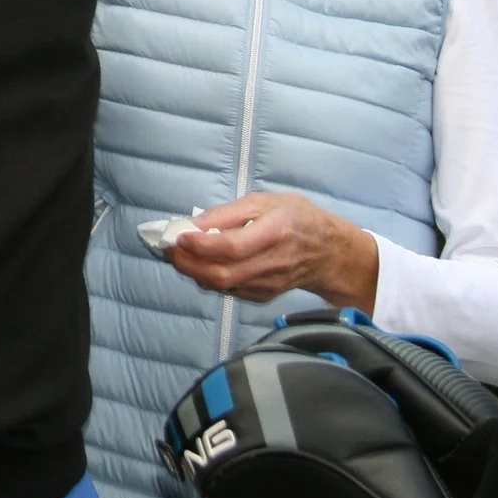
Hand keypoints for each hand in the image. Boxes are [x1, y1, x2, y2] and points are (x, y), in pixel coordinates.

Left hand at [169, 191, 379, 309]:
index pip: (232, 246)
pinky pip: (228, 291)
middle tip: (169, 249)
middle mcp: (273, 262)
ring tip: (179, 255)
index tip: (179, 235)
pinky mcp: (263, 296)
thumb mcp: (265, 201)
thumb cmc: (296, 218)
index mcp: (276, 232)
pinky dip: (208, 279)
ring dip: (193, 272)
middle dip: (188, 264)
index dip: (201, 244)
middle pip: (222, 273)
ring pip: (222, 286)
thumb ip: (227, 213)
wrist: (328, 252)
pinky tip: (201, 265)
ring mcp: (269, 284)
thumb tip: (192, 225)